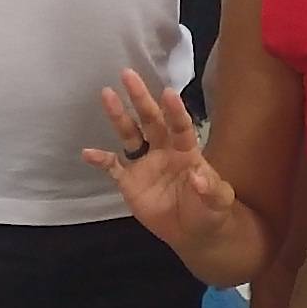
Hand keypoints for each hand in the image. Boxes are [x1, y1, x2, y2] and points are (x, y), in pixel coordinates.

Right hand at [82, 69, 238, 250]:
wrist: (194, 233)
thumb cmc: (211, 211)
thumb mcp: (219, 202)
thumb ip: (211, 189)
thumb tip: (198, 176)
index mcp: (187, 151)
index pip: (180, 126)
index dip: (175, 111)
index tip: (168, 93)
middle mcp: (164, 150)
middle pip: (151, 120)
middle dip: (141, 98)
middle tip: (128, 74)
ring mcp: (145, 164)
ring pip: (130, 134)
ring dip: (119, 116)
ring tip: (106, 94)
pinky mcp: (130, 181)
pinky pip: (112, 167)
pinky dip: (101, 160)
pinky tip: (87, 153)